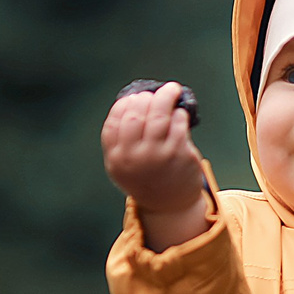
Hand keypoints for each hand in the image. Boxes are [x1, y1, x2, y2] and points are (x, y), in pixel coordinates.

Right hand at [102, 81, 211, 249]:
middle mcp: (134, 157)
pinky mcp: (179, 154)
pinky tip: (180, 113)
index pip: (114, 122)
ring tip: (172, 89)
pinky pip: (178, 123)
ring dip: (166, 96)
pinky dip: (179, 114)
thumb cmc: (146, 177)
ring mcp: (157, 156)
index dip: (124, 106)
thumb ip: (121, 140)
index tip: (133, 99)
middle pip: (135, 115)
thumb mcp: (123, 165)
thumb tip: (134, 100)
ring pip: (159, 115)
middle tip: (153, 94)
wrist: (169, 204)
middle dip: (145, 98)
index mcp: (117, 158)